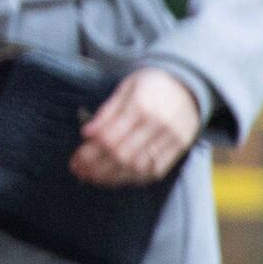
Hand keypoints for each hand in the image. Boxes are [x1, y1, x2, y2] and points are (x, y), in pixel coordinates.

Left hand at [72, 66, 201, 186]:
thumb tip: (87, 133)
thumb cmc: (150, 85)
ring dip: (110, 176)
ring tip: (91, 177)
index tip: (75, 157)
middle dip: (96, 166)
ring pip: (137, 167)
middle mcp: (159, 124)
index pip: (110, 136)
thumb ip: (107, 111)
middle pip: (122, 154)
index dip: (90, 150)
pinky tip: (114, 178)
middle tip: (78, 170)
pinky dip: (132, 178)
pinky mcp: (180, 149)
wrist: (188, 85)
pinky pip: (154, 171)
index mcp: (142, 104)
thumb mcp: (126, 87)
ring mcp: (172, 139)